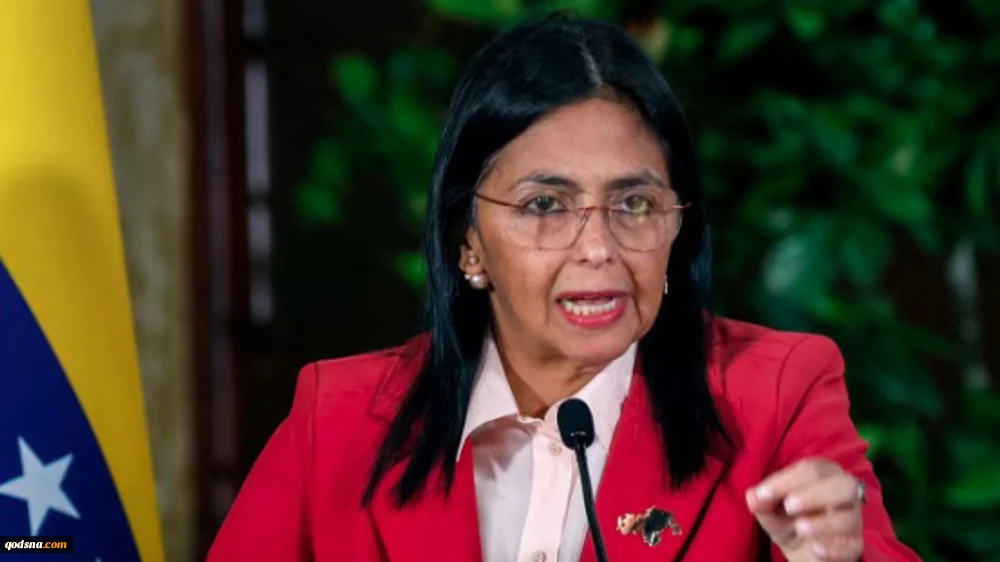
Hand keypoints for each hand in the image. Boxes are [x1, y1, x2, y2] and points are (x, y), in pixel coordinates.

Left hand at [746, 458, 864, 561]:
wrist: (805, 551)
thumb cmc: (789, 520)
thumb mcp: (771, 511)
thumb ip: (762, 502)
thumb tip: (753, 497)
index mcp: (824, 474)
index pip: (812, 469)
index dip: (786, 480)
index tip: (763, 495)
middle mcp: (844, 493)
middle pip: (844, 485)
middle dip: (814, 494)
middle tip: (788, 506)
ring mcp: (853, 520)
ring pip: (850, 517)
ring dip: (823, 522)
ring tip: (800, 527)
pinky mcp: (855, 546)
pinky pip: (853, 546)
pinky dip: (834, 548)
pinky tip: (816, 549)